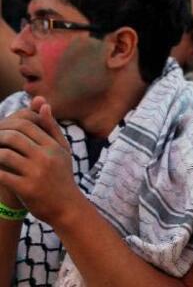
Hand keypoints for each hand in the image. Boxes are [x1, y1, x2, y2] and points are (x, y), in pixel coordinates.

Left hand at [0, 99, 76, 224]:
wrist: (66, 207)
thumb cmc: (62, 176)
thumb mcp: (62, 150)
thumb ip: (51, 127)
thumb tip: (43, 104)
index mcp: (53, 145)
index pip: (27, 124)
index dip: (9, 124)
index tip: (0, 129)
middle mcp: (45, 156)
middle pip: (14, 136)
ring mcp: (36, 173)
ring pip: (5, 154)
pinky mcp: (26, 189)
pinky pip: (2, 175)